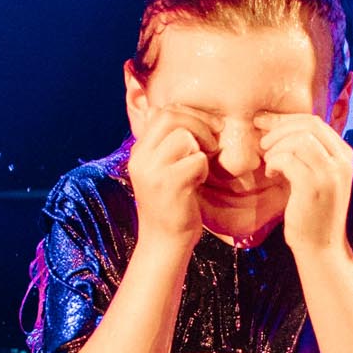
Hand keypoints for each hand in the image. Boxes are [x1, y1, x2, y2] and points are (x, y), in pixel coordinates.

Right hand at [128, 108, 212, 252]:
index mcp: (139, 151)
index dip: (189, 114)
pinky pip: (196, 160)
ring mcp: (153, 172)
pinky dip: (204, 169)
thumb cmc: (170, 204)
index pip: (162, 112)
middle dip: (200, 124)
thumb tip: (159, 110)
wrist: (163, 242)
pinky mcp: (169, 185)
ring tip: (202, 164)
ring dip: (202, 147)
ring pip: (184, 136)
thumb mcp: (161, 169)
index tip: (208, 127)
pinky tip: (198, 182)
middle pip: (171, 117)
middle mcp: (141, 158)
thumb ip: (163, 143)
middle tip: (213, 142)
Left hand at [257, 112, 352, 253]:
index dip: (286, 119)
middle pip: (308, 125)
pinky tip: (272, 174)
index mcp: (344, 155)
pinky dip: (275, 162)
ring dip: (276, 147)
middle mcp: (341, 161)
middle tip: (263, 143)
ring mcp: (330, 173)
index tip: (265, 123)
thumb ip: (308, 153)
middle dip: (279, 128)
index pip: (314, 122)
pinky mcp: (314, 186)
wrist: (322, 246)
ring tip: (270, 162)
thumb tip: (278, 126)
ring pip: (298, 140)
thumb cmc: (313, 210)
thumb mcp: (318, 176)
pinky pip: (288, 159)